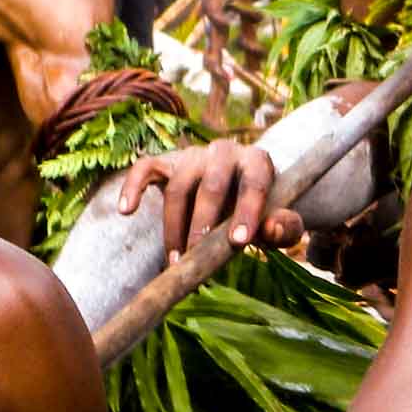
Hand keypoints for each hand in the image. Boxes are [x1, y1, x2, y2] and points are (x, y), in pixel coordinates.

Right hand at [118, 138, 297, 256]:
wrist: (237, 192)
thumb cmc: (259, 212)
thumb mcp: (278, 221)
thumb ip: (284, 227)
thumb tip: (271, 229)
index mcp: (257, 161)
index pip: (254, 182)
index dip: (247, 211)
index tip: (238, 242)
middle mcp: (224, 151)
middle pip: (211, 185)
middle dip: (203, 224)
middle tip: (196, 258)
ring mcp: (192, 155)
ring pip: (178, 187)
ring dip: (174, 226)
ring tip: (176, 261)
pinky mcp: (166, 162)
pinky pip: (145, 168)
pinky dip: (133, 187)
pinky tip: (127, 210)